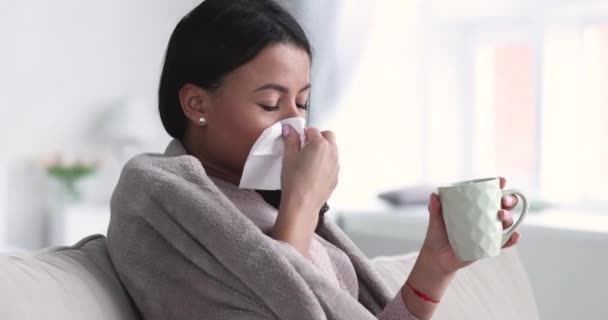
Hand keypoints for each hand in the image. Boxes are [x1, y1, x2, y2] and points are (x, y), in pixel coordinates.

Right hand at [272, 125, 338, 255]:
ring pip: (332, 150)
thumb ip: (290, 140)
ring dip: (323, 150)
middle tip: (305, 147)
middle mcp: (331, 152)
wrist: (302, 204)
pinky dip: (325, 163)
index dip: (303, 134)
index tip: (297, 140)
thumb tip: (289, 130)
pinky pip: (332, 164)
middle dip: (318, 138)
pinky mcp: (335, 176)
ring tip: (308, 161)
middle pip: (328, 136)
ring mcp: (335, 165)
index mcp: (319, 144)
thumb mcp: (288, 157)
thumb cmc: (295, 181)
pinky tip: (313, 172)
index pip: (312, 130)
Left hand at [420, 177, 521, 273]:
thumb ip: (435, 209)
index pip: (489, 194)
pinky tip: (515, 236)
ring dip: (509, 217)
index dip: (498, 186)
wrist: (437, 258)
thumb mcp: (435, 221)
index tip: (501, 181)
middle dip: (509, 200)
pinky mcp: (489, 245)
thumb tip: (434, 195)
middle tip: (502, 201)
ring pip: (506, 222)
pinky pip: (504, 243)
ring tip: (501, 216)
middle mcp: (485, 217)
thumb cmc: (437, 235)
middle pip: (504, 206)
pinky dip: (512, 239)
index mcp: (474, 207)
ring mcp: (489, 231)